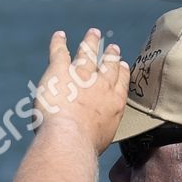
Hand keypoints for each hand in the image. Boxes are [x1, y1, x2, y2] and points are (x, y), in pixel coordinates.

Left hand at [32, 28, 128, 154]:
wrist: (69, 138)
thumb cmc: (83, 147)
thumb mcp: (101, 139)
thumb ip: (99, 130)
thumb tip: (92, 137)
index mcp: (113, 102)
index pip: (120, 80)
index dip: (121, 70)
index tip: (122, 64)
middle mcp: (100, 85)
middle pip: (108, 64)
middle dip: (110, 54)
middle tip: (112, 47)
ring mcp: (80, 75)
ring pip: (87, 53)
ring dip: (89, 42)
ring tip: (93, 34)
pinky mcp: (59, 71)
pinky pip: (59, 52)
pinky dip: (59, 43)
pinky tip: (59, 35)